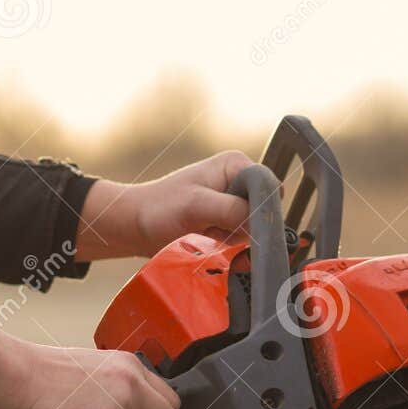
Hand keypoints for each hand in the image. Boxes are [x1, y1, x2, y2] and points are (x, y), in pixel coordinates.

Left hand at [76, 151, 255, 259]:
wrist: (137, 225)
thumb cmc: (159, 209)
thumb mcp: (196, 206)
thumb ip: (231, 209)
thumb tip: (261, 221)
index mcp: (236, 164)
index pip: (270, 189)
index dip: (260, 211)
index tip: (236, 224)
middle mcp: (239, 179)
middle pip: (264, 212)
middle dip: (243, 226)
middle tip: (214, 227)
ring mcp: (233, 200)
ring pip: (254, 228)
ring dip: (233, 237)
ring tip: (207, 231)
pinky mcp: (227, 218)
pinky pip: (242, 237)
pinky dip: (228, 244)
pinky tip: (209, 238)